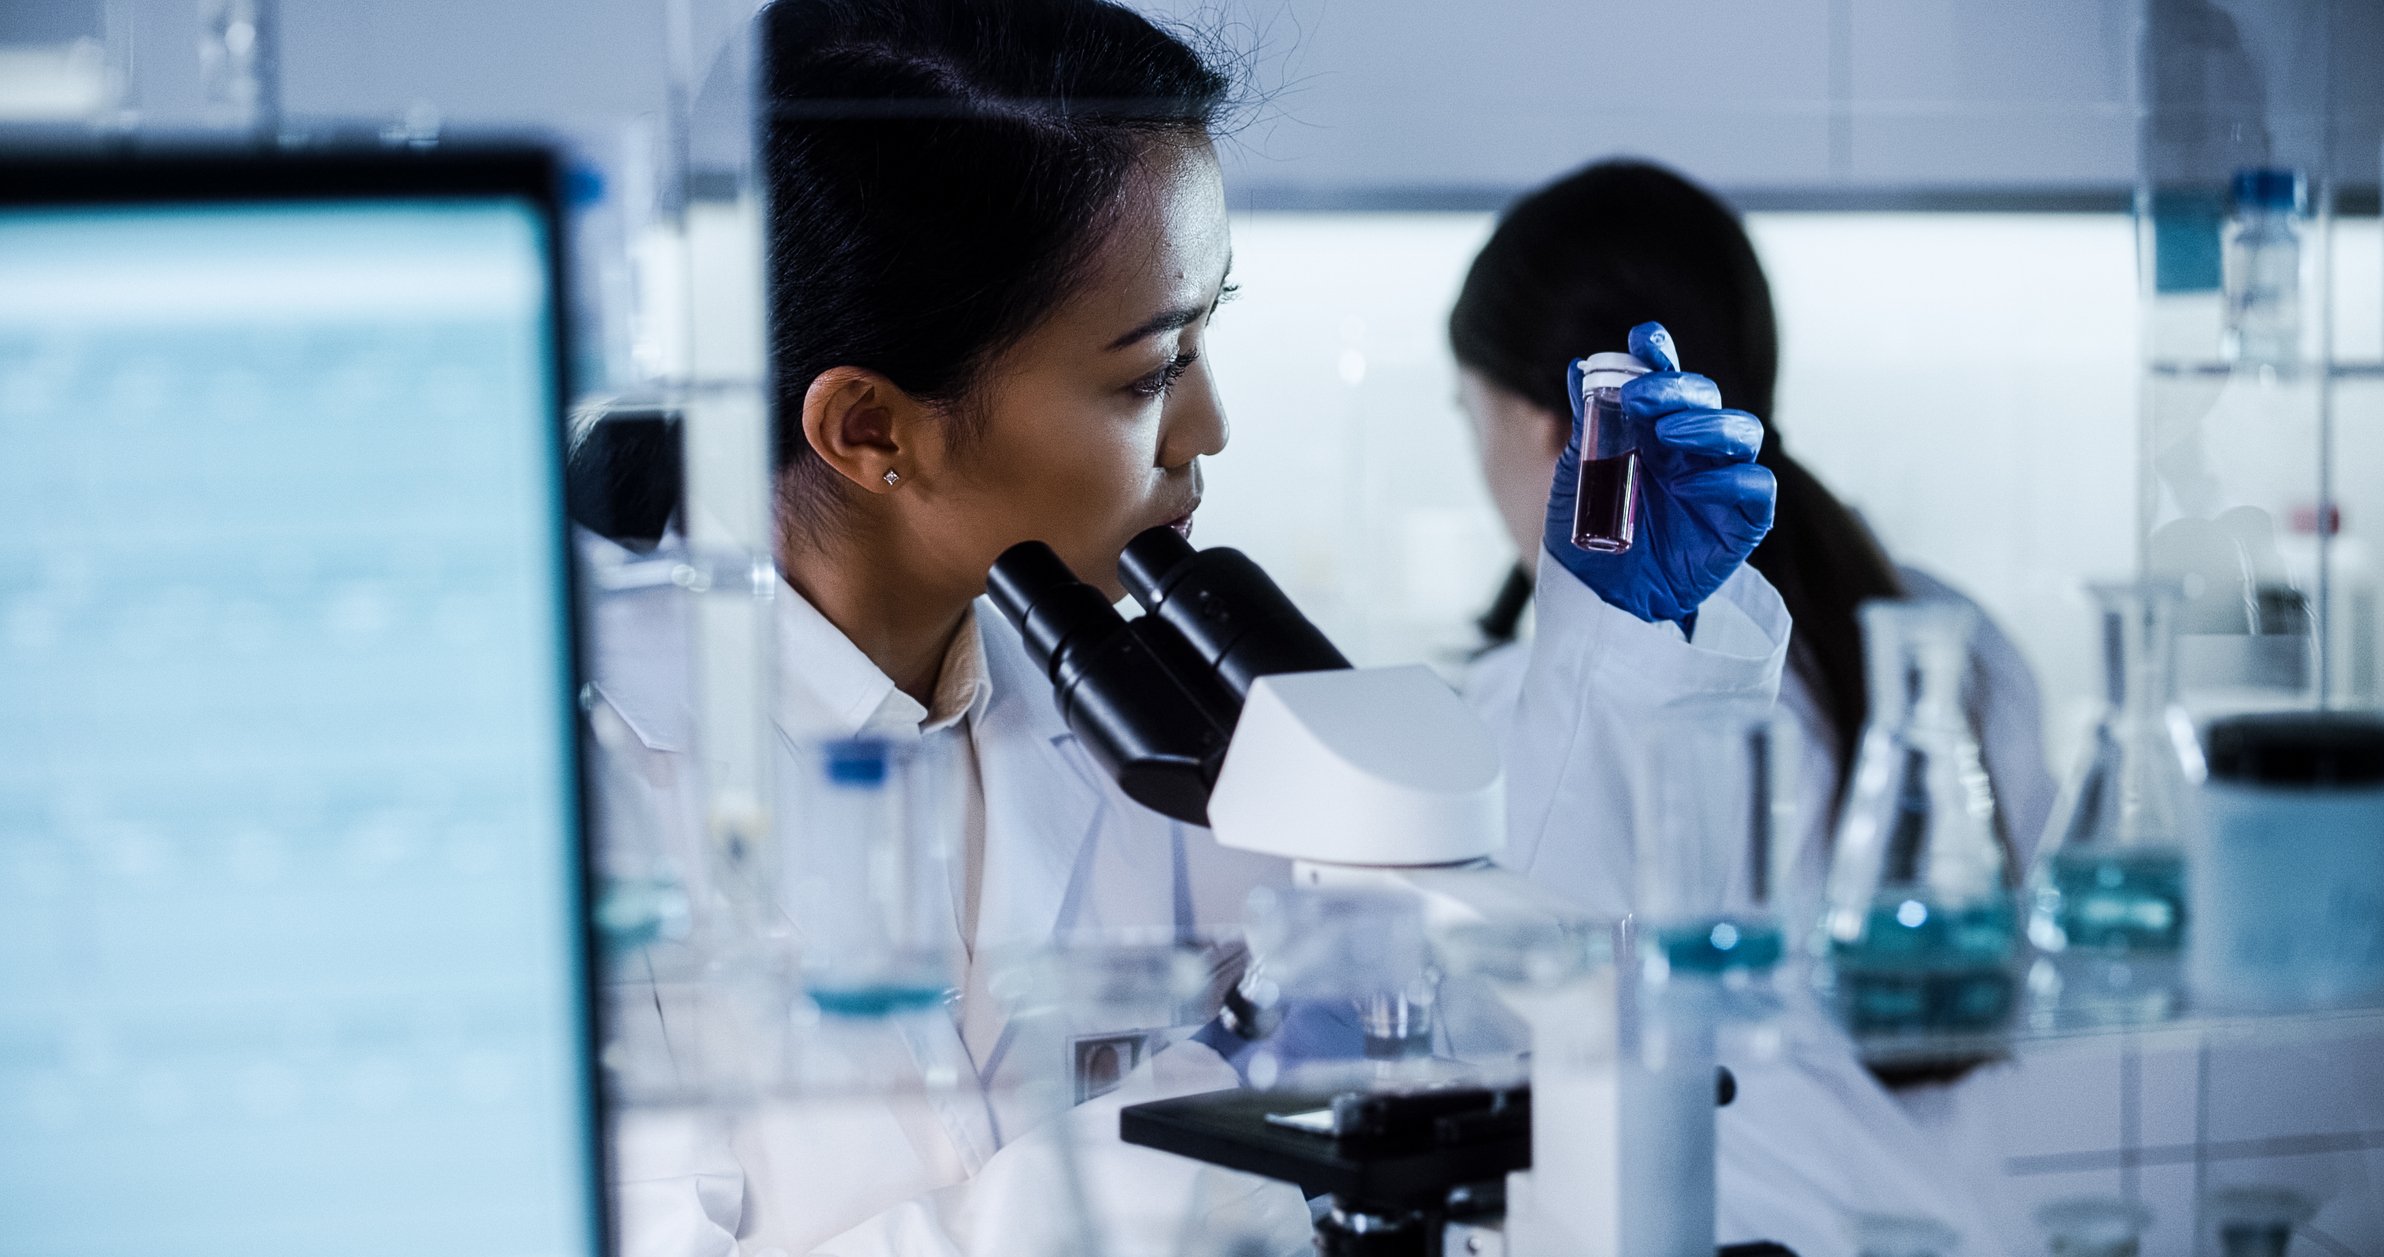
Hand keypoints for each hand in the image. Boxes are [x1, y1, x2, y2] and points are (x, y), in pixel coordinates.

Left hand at [1541, 321, 1775, 625]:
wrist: (1597, 600)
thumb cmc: (1587, 535)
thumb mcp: (1577, 476)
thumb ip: (1588, 424)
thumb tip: (1581, 368)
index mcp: (1653, 430)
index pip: (1667, 379)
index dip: (1660, 355)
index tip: (1644, 339)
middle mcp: (1692, 448)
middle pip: (1707, 398)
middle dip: (1678, 387)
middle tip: (1641, 398)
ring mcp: (1719, 482)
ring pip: (1743, 432)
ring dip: (1708, 425)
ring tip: (1668, 436)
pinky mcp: (1741, 522)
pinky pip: (1756, 488)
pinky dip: (1729, 479)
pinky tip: (1691, 485)